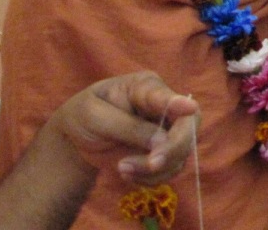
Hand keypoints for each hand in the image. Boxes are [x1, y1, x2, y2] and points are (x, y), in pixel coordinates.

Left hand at [49, 71, 199, 184]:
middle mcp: (165, 107)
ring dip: (153, 169)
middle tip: (151, 164)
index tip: (190, 108)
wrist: (77, 135)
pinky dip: (149, 178)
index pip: (169, 96)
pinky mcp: (163, 153)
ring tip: (121, 168)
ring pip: (180, 154)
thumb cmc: (84, 114)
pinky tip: (126, 173)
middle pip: (188, 127)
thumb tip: (161, 141)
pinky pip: (169, 171)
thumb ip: (127, 126)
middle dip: (172, 149)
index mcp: (148, 88)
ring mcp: (167, 131)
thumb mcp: (95, 115)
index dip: (181, 103)